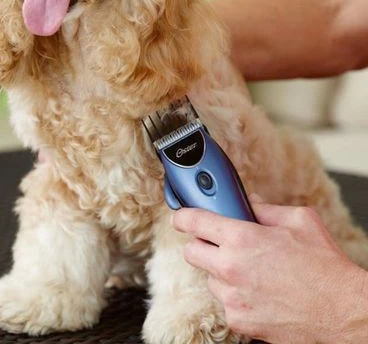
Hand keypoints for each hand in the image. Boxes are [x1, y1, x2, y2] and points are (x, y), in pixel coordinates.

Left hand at [172, 198, 367, 343]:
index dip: (183, 216)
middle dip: (202, 245)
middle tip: (220, 244)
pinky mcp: (237, 319)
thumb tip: (249, 201)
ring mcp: (232, 296)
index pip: (195, 222)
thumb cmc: (323, 265)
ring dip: (220, 271)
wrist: (341, 311)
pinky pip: (224, 300)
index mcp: (242, 238)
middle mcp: (230, 267)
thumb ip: (266, 209)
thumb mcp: (299, 221)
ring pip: (208, 277)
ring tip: (249, 271)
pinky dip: (234, 294)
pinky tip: (256, 290)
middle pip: (191, 252)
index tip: (180, 217)